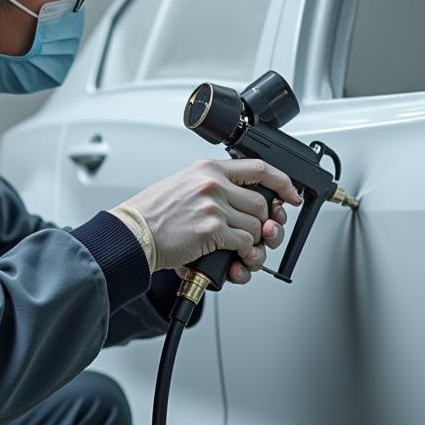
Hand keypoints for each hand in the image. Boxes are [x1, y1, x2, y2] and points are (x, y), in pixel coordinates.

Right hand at [124, 158, 301, 271]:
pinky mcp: (212, 230)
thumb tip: (251, 207)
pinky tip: (233, 256)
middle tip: (258, 235)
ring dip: (252, 243)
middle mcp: (213, 184)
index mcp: (208, 169)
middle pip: (261, 203)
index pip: (259, 168)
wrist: (131, 234)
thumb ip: (216, 189)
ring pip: (256, 226)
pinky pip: (245, 243)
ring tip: (238, 249)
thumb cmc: (153, 214)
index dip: (283, 182)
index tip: (292, 195)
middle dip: (264, 224)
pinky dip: (243, 253)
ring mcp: (213, 206)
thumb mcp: (184, 185)